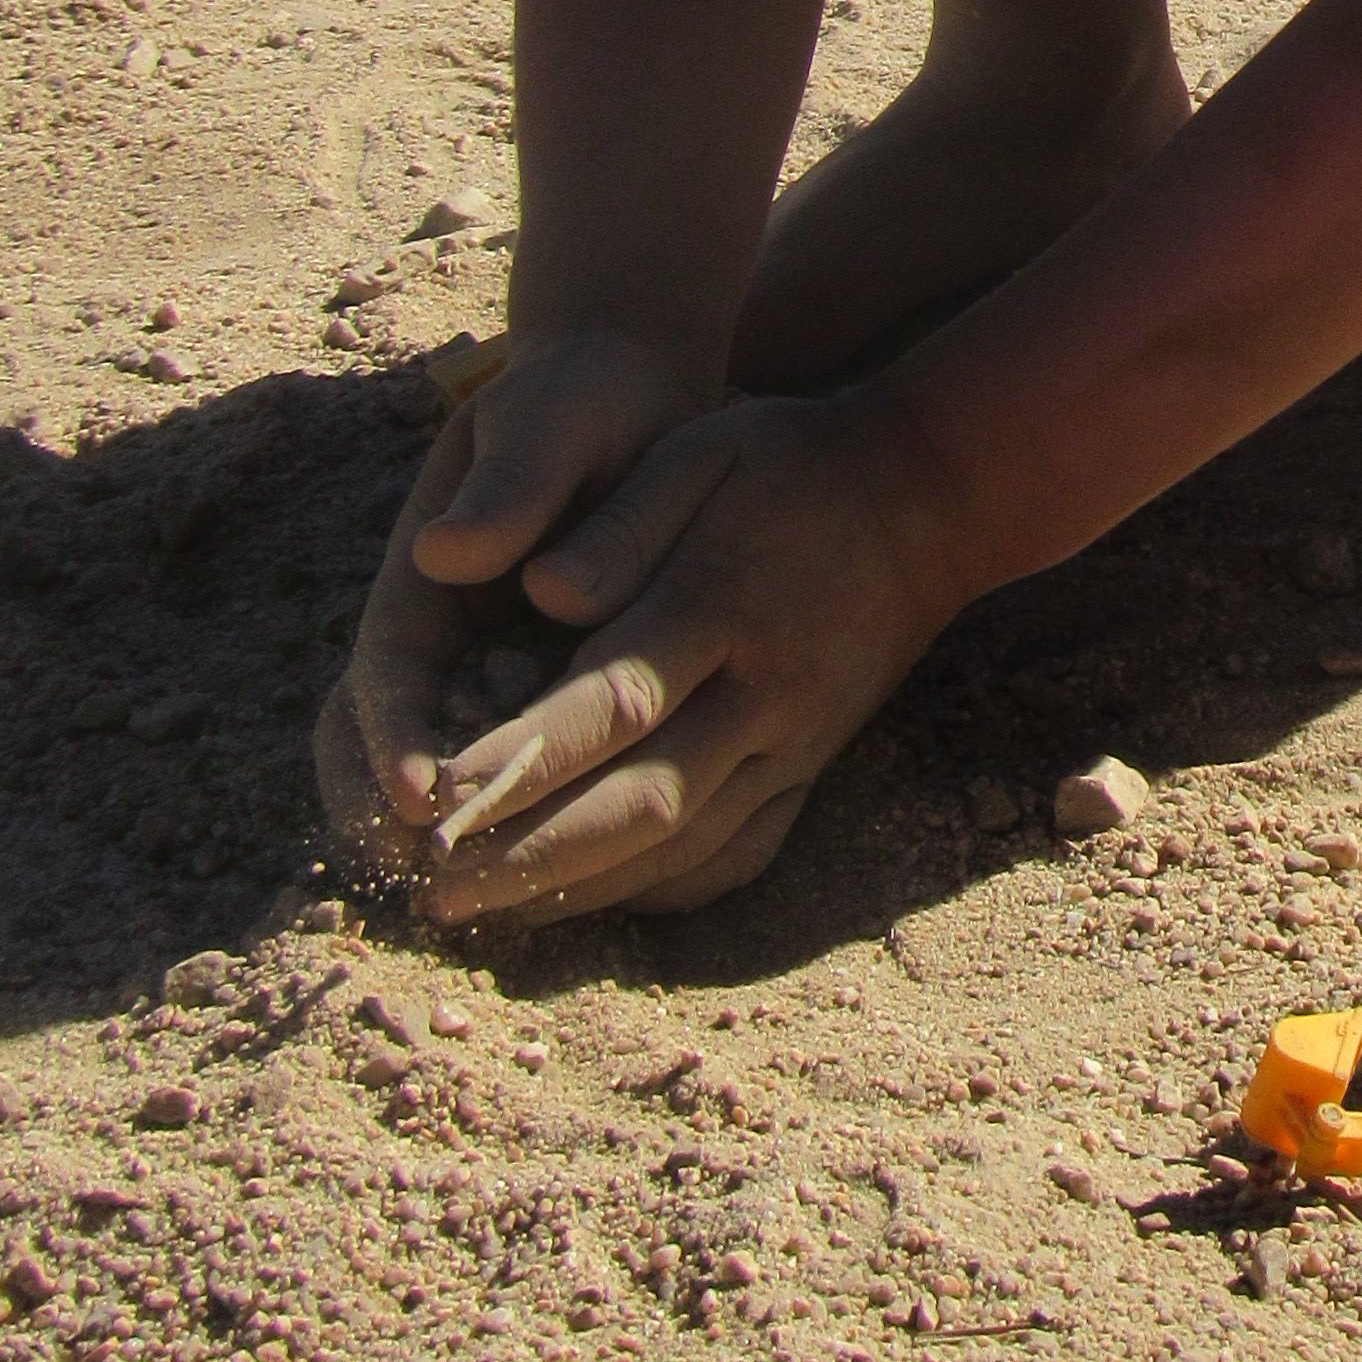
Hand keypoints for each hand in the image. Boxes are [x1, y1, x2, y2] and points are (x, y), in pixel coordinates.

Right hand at [316, 328, 696, 881]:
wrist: (631, 397)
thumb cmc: (587, 402)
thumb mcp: (552, 420)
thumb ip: (510, 483)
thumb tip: (448, 551)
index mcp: (421, 582)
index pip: (385, 680)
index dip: (393, 745)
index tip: (422, 802)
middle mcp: (435, 641)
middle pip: (376, 752)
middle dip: (390, 824)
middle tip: (439, 884)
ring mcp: (479, 673)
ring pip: (435, 780)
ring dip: (451, 843)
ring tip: (496, 902)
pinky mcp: (533, 695)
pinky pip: (507, 776)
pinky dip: (517, 825)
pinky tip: (563, 874)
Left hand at [414, 386, 960, 927]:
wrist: (930, 499)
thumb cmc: (789, 464)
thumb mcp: (702, 450)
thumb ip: (621, 524)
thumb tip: (535, 593)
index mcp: (722, 603)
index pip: (607, 702)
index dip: (518, 760)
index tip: (434, 799)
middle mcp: (764, 692)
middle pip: (639, 801)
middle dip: (527, 856)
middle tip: (431, 890)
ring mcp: (796, 742)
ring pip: (682, 845)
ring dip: (579, 889)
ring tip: (482, 912)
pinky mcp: (811, 768)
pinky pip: (734, 854)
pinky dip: (658, 891)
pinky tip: (588, 903)